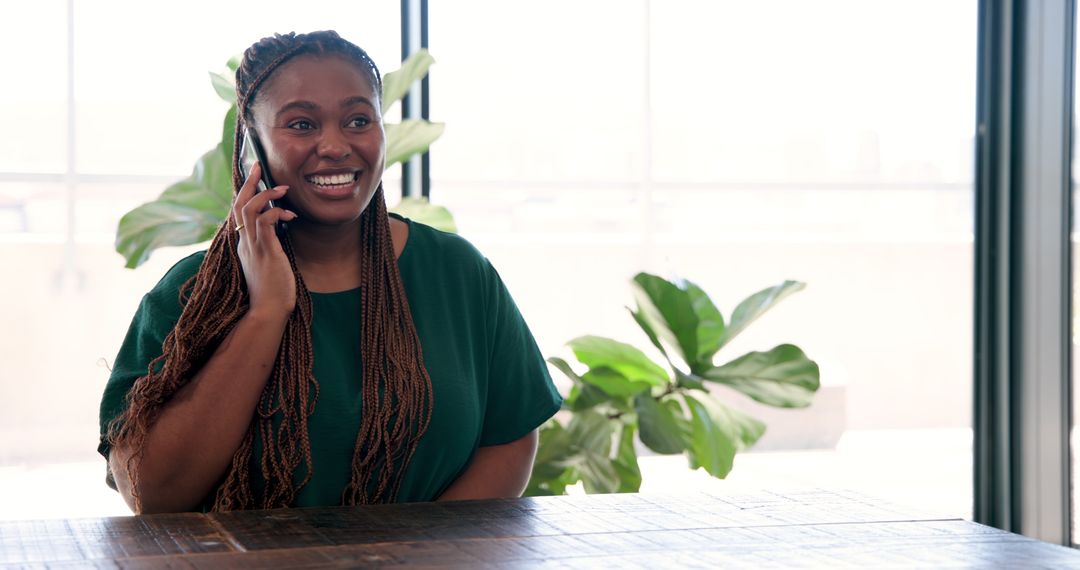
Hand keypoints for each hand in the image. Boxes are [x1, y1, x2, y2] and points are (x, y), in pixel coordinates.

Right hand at [232, 162, 298, 319]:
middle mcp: (245, 243)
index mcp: (244, 244)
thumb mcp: (268, 263)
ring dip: (266, 194)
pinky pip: (265, 223)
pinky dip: (276, 212)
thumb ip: (269, 245)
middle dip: (248, 183)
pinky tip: (290, 214)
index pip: (238, 212)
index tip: (253, 177)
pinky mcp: (265, 251)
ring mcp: (253, 246)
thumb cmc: (272, 290)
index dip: (244, 192)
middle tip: (257, 165)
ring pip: (249, 210)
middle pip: (239, 204)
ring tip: (282, 188)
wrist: (267, 311)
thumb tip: (279, 230)